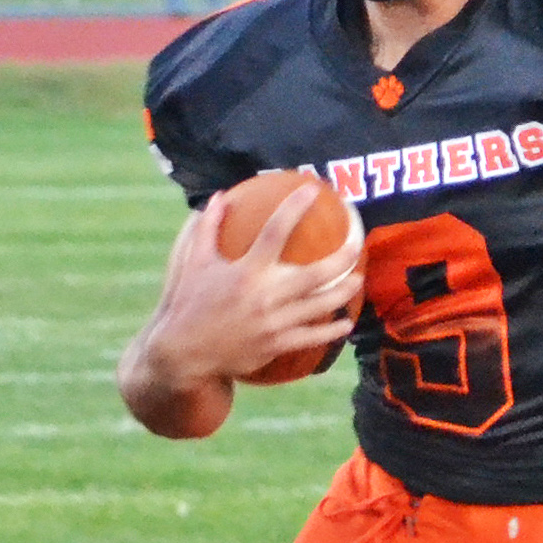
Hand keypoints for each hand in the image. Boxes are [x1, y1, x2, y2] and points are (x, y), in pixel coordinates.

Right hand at [146, 182, 365, 390]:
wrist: (184, 352)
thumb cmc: (190, 302)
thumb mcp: (194, 262)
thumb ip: (208, 227)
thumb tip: (219, 197)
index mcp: (245, 271)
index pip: (275, 232)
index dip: (294, 208)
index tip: (313, 190)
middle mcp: (263, 296)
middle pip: (315, 275)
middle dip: (342, 258)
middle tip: (357, 244)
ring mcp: (273, 323)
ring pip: (320, 306)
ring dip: (344, 292)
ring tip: (359, 280)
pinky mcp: (276, 344)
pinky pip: (312, 337)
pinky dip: (332, 331)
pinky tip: (347, 323)